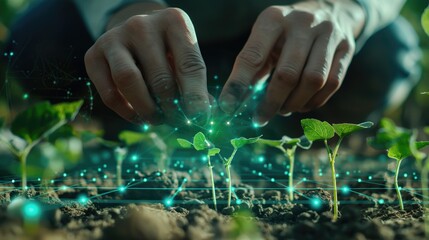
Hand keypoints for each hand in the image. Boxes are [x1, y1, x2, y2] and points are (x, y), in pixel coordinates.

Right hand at [85, 7, 210, 125]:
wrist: (134, 34)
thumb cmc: (168, 51)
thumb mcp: (185, 58)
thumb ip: (196, 85)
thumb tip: (201, 117)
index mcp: (174, 22)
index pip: (190, 65)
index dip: (196, 98)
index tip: (200, 120)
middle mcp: (142, 25)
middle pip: (160, 78)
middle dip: (171, 108)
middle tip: (178, 122)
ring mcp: (114, 37)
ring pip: (129, 82)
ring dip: (147, 110)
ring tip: (158, 120)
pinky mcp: (93, 55)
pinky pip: (109, 93)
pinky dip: (126, 112)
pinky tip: (139, 116)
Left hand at [219, 0, 364, 125]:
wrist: (331, 9)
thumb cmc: (287, 31)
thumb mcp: (265, 38)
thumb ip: (253, 65)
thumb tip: (235, 101)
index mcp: (273, 19)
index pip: (252, 56)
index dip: (238, 85)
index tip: (227, 107)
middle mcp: (303, 23)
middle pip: (287, 74)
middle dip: (271, 102)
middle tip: (260, 118)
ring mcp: (329, 34)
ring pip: (313, 81)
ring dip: (294, 103)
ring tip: (282, 109)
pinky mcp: (347, 48)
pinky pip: (332, 83)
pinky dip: (313, 101)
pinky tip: (301, 105)